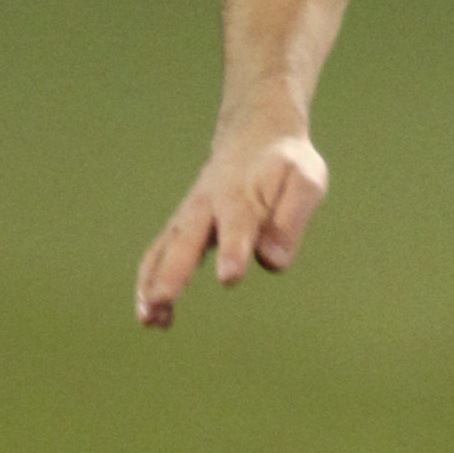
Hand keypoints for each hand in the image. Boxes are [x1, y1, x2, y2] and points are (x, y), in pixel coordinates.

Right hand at [135, 125, 330, 326]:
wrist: (256, 132)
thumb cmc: (285, 164)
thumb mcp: (305, 181)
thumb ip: (291, 220)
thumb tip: (273, 262)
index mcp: (242, 194)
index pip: (237, 224)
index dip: (233, 250)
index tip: (229, 278)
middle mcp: (207, 205)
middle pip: (186, 239)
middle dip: (174, 271)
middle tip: (162, 300)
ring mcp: (189, 215)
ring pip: (164, 249)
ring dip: (152, 282)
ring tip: (148, 319)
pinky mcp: (181, 226)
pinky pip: (159, 254)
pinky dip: (150, 282)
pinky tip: (152, 317)